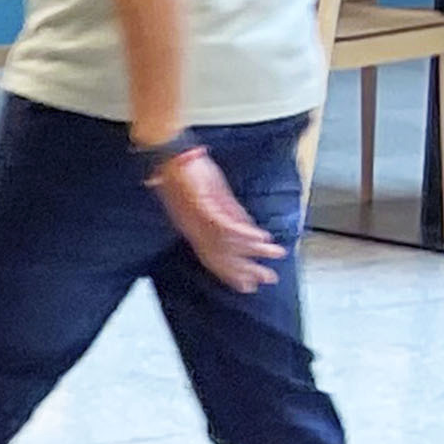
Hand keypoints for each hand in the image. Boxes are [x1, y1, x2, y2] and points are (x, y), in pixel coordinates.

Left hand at [151, 143, 284, 294]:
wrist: (167, 157)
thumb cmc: (184, 175)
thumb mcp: (204, 198)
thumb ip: (222, 213)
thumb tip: (241, 226)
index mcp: (194, 229)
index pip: (212, 258)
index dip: (230, 274)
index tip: (248, 285)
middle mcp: (195, 227)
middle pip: (221, 256)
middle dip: (246, 270)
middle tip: (268, 279)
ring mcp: (198, 216)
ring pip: (227, 242)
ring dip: (253, 251)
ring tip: (275, 254)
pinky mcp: (202, 201)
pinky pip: (224, 223)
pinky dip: (244, 231)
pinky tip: (261, 237)